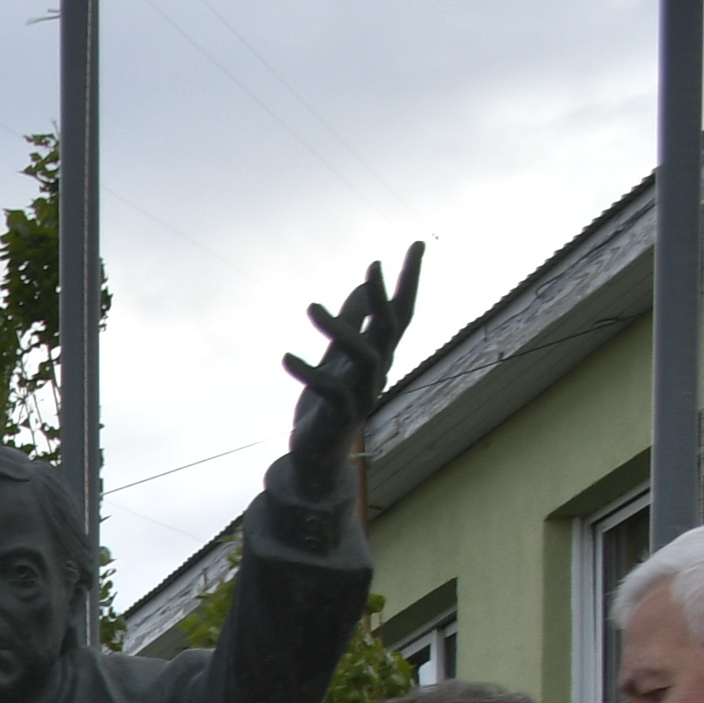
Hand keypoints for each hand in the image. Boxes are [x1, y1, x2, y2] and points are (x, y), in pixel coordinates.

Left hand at [283, 243, 423, 472]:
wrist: (316, 459)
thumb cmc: (328, 406)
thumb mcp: (337, 358)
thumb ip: (351, 323)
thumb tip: (363, 286)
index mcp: (378, 356)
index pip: (401, 313)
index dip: (409, 280)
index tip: (417, 244)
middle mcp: (377, 373)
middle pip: (390, 330)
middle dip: (384, 297)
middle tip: (372, 265)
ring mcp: (362, 395)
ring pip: (364, 356)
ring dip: (340, 329)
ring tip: (310, 307)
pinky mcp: (340, 417)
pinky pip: (330, 391)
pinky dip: (309, 373)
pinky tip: (286, 357)